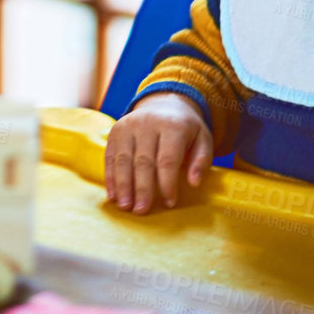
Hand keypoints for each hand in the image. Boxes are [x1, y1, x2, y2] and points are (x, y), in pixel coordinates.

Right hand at [105, 92, 213, 213]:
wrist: (163, 103)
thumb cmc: (185, 129)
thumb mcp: (203, 140)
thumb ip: (201, 161)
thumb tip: (194, 182)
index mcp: (173, 126)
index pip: (167, 159)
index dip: (167, 183)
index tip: (169, 203)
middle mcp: (148, 123)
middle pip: (143, 161)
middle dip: (142, 188)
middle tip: (141, 211)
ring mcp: (128, 125)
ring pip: (123, 159)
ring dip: (123, 186)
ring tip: (125, 207)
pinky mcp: (115, 131)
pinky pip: (110, 156)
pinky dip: (110, 177)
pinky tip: (113, 195)